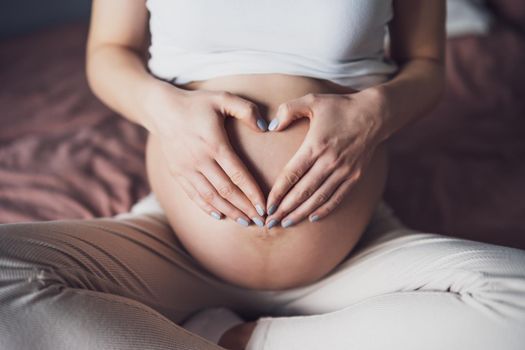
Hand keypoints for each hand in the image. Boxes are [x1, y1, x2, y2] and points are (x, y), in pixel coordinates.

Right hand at [148, 84, 267, 226]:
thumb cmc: (197, 103)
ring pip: (210, 197)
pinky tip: (220, 215)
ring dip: (229, 211)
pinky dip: (207, 207)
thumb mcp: (223, 98)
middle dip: (245, 208)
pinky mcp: (177, 173)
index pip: (238, 175)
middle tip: (261, 221)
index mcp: (214, 144)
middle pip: (226, 191)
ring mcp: (186, 168)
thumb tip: (266, 127)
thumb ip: (247, 110)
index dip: (253, 193)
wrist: (161, 108)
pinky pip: (193, 195)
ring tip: (244, 221)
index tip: (265, 207)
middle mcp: (200, 160)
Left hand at [265, 89, 384, 227]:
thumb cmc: (339, 107)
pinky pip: (337, 198)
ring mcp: (344, 171)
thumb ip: (288, 110)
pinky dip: (324, 210)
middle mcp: (330, 162)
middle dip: (285, 209)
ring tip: (286, 224)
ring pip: (319, 198)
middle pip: (303, 191)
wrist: (375, 114)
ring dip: (301, 213)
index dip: (278, 192)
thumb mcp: (311, 100)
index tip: (267, 205)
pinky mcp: (355, 176)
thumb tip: (271, 127)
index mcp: (316, 145)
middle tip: (270, 222)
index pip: (292, 174)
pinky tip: (312, 218)